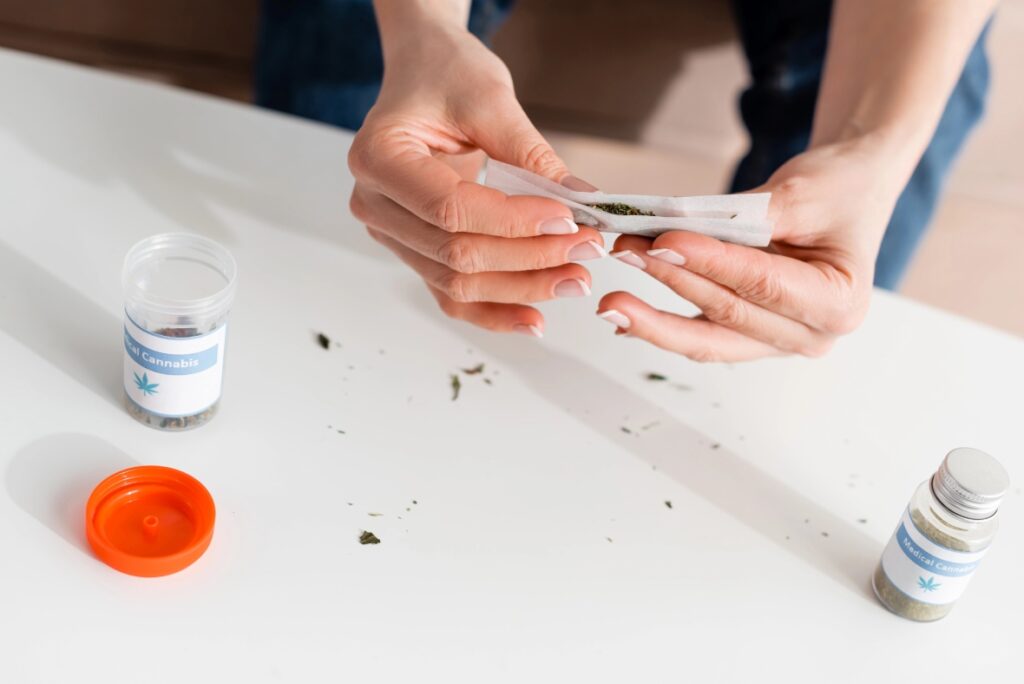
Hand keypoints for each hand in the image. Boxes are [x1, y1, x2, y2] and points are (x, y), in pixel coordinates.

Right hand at [348, 23, 603, 337]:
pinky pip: (451, 293)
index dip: (514, 222)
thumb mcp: (490, 98)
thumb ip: (531, 154)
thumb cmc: (447, 75)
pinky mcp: (415, 250)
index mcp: (378, 157)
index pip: (451, 209)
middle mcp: (374, 203)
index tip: (569, 219)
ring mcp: (391, 233)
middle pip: (455, 253)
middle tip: (587, 250)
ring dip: (520, 288)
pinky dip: (493, 310)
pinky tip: (534, 319)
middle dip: (528, 259)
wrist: (424, 74)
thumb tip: (583, 204)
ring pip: (457, 282)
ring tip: (574, 279)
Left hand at [596, 140, 899, 360]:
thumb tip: (671, 234)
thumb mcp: (800, 192)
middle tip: (624, 254)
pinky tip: (625, 318)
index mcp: (839, 303)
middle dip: (671, 283)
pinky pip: (702, 336)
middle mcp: (813, 335)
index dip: (710, 264)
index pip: (762, 284)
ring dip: (655, 315)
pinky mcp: (751, 337)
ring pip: (707, 338)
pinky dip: (663, 326)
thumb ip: (741, 219)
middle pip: (728, 317)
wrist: (849, 195)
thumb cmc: (836, 190)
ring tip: (612, 293)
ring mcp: (780, 342)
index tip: (663, 242)